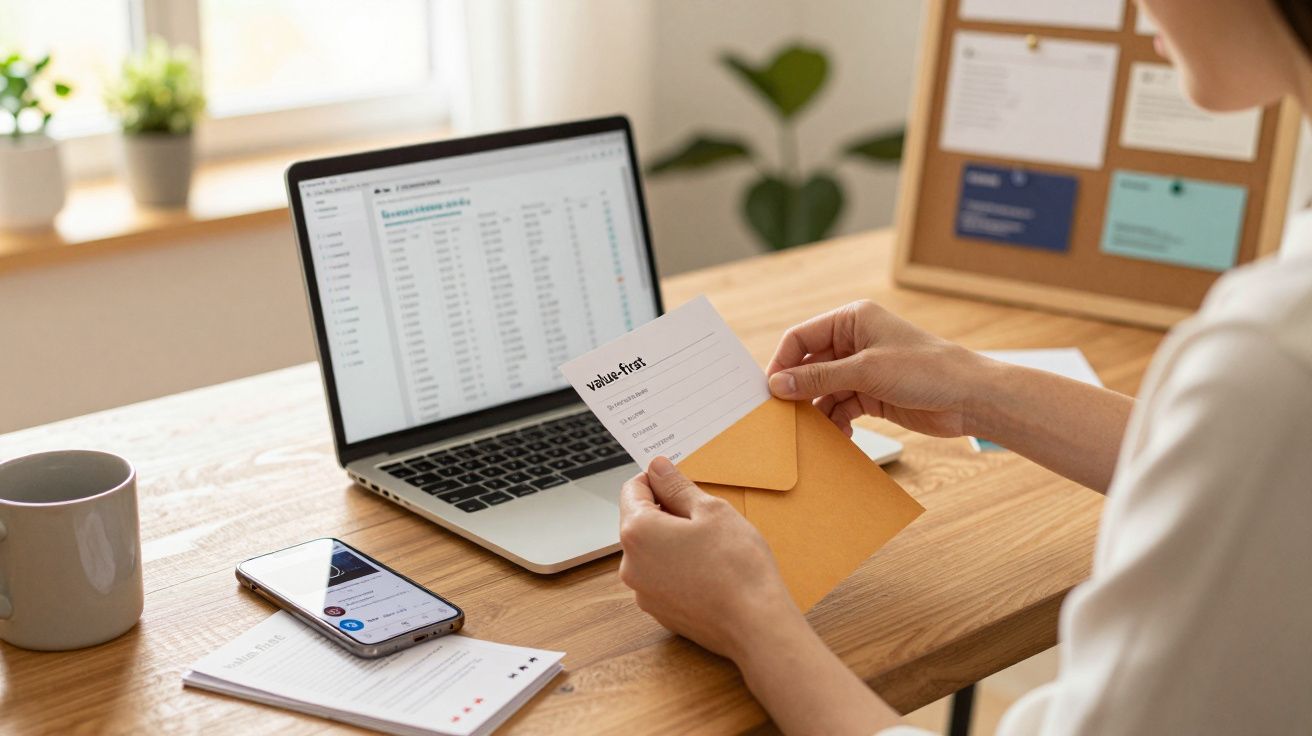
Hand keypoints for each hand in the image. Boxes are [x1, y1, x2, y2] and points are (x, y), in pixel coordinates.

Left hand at [618, 457, 801, 661]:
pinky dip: (678, 567)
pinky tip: (709, 570)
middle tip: (704, 516)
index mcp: (637, 532)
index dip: (658, 480)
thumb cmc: (737, 566)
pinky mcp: (659, 611)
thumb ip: (677, 486)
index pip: (633, 489)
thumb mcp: (711, 510)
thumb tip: (658, 468)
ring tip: (710, 545)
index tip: (680, 482)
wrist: (756, 625)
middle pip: (639, 521)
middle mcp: (630, 564)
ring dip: (672, 540)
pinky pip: (661, 577)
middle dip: (666, 511)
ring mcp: (642, 592)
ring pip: (651, 551)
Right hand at [766, 299, 989, 437]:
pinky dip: (836, 422)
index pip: (801, 337)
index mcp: (852, 320)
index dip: (783, 362)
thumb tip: (778, 384)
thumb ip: (819, 378)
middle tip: (783, 415)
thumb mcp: (866, 371)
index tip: (768, 390)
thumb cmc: (926, 370)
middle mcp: (854, 341)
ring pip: (824, 390)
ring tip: (811, 432)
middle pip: (810, 365)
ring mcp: (863, 369)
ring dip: (817, 411)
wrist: (970, 398)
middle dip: (797, 390)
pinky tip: (838, 437)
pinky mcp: (872, 394)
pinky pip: (841, 407)